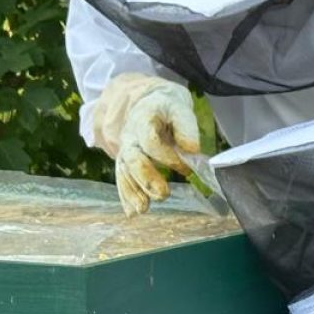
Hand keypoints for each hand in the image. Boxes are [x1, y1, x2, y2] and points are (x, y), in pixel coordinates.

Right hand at [89, 73, 200, 214]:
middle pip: (133, 158)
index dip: (167, 157)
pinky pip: (122, 178)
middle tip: (164, 194)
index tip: (185, 169)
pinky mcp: (124, 161)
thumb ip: (186, 127)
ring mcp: (125, 149)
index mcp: (144, 118)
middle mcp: (130, 135)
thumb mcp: (180, 107)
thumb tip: (192, 150)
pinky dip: (127, 196)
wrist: (143, 100)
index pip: (151, 140)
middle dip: (146, 178)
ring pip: (124, 171)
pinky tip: (133, 212)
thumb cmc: (167, 106)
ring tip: (144, 209)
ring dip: (133, 191)